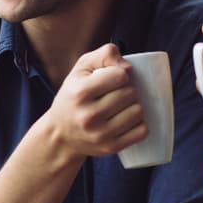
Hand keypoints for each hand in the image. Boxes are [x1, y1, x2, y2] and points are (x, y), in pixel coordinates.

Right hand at [39, 43, 147, 159]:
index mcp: (80, 93)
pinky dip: (140, 123)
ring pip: (138, 112)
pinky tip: (129, 120)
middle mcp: (88, 115)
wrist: (60, 135)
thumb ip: (105, 54)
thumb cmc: (74, 95)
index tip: (114, 78)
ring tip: (123, 106)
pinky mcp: (110, 147)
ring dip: (135, 106)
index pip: (120, 76)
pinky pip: (141, 131)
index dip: (121, 74)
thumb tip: (129, 68)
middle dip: (129, 89)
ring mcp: (100, 134)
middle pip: (130, 93)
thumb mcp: (81, 68)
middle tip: (118, 93)